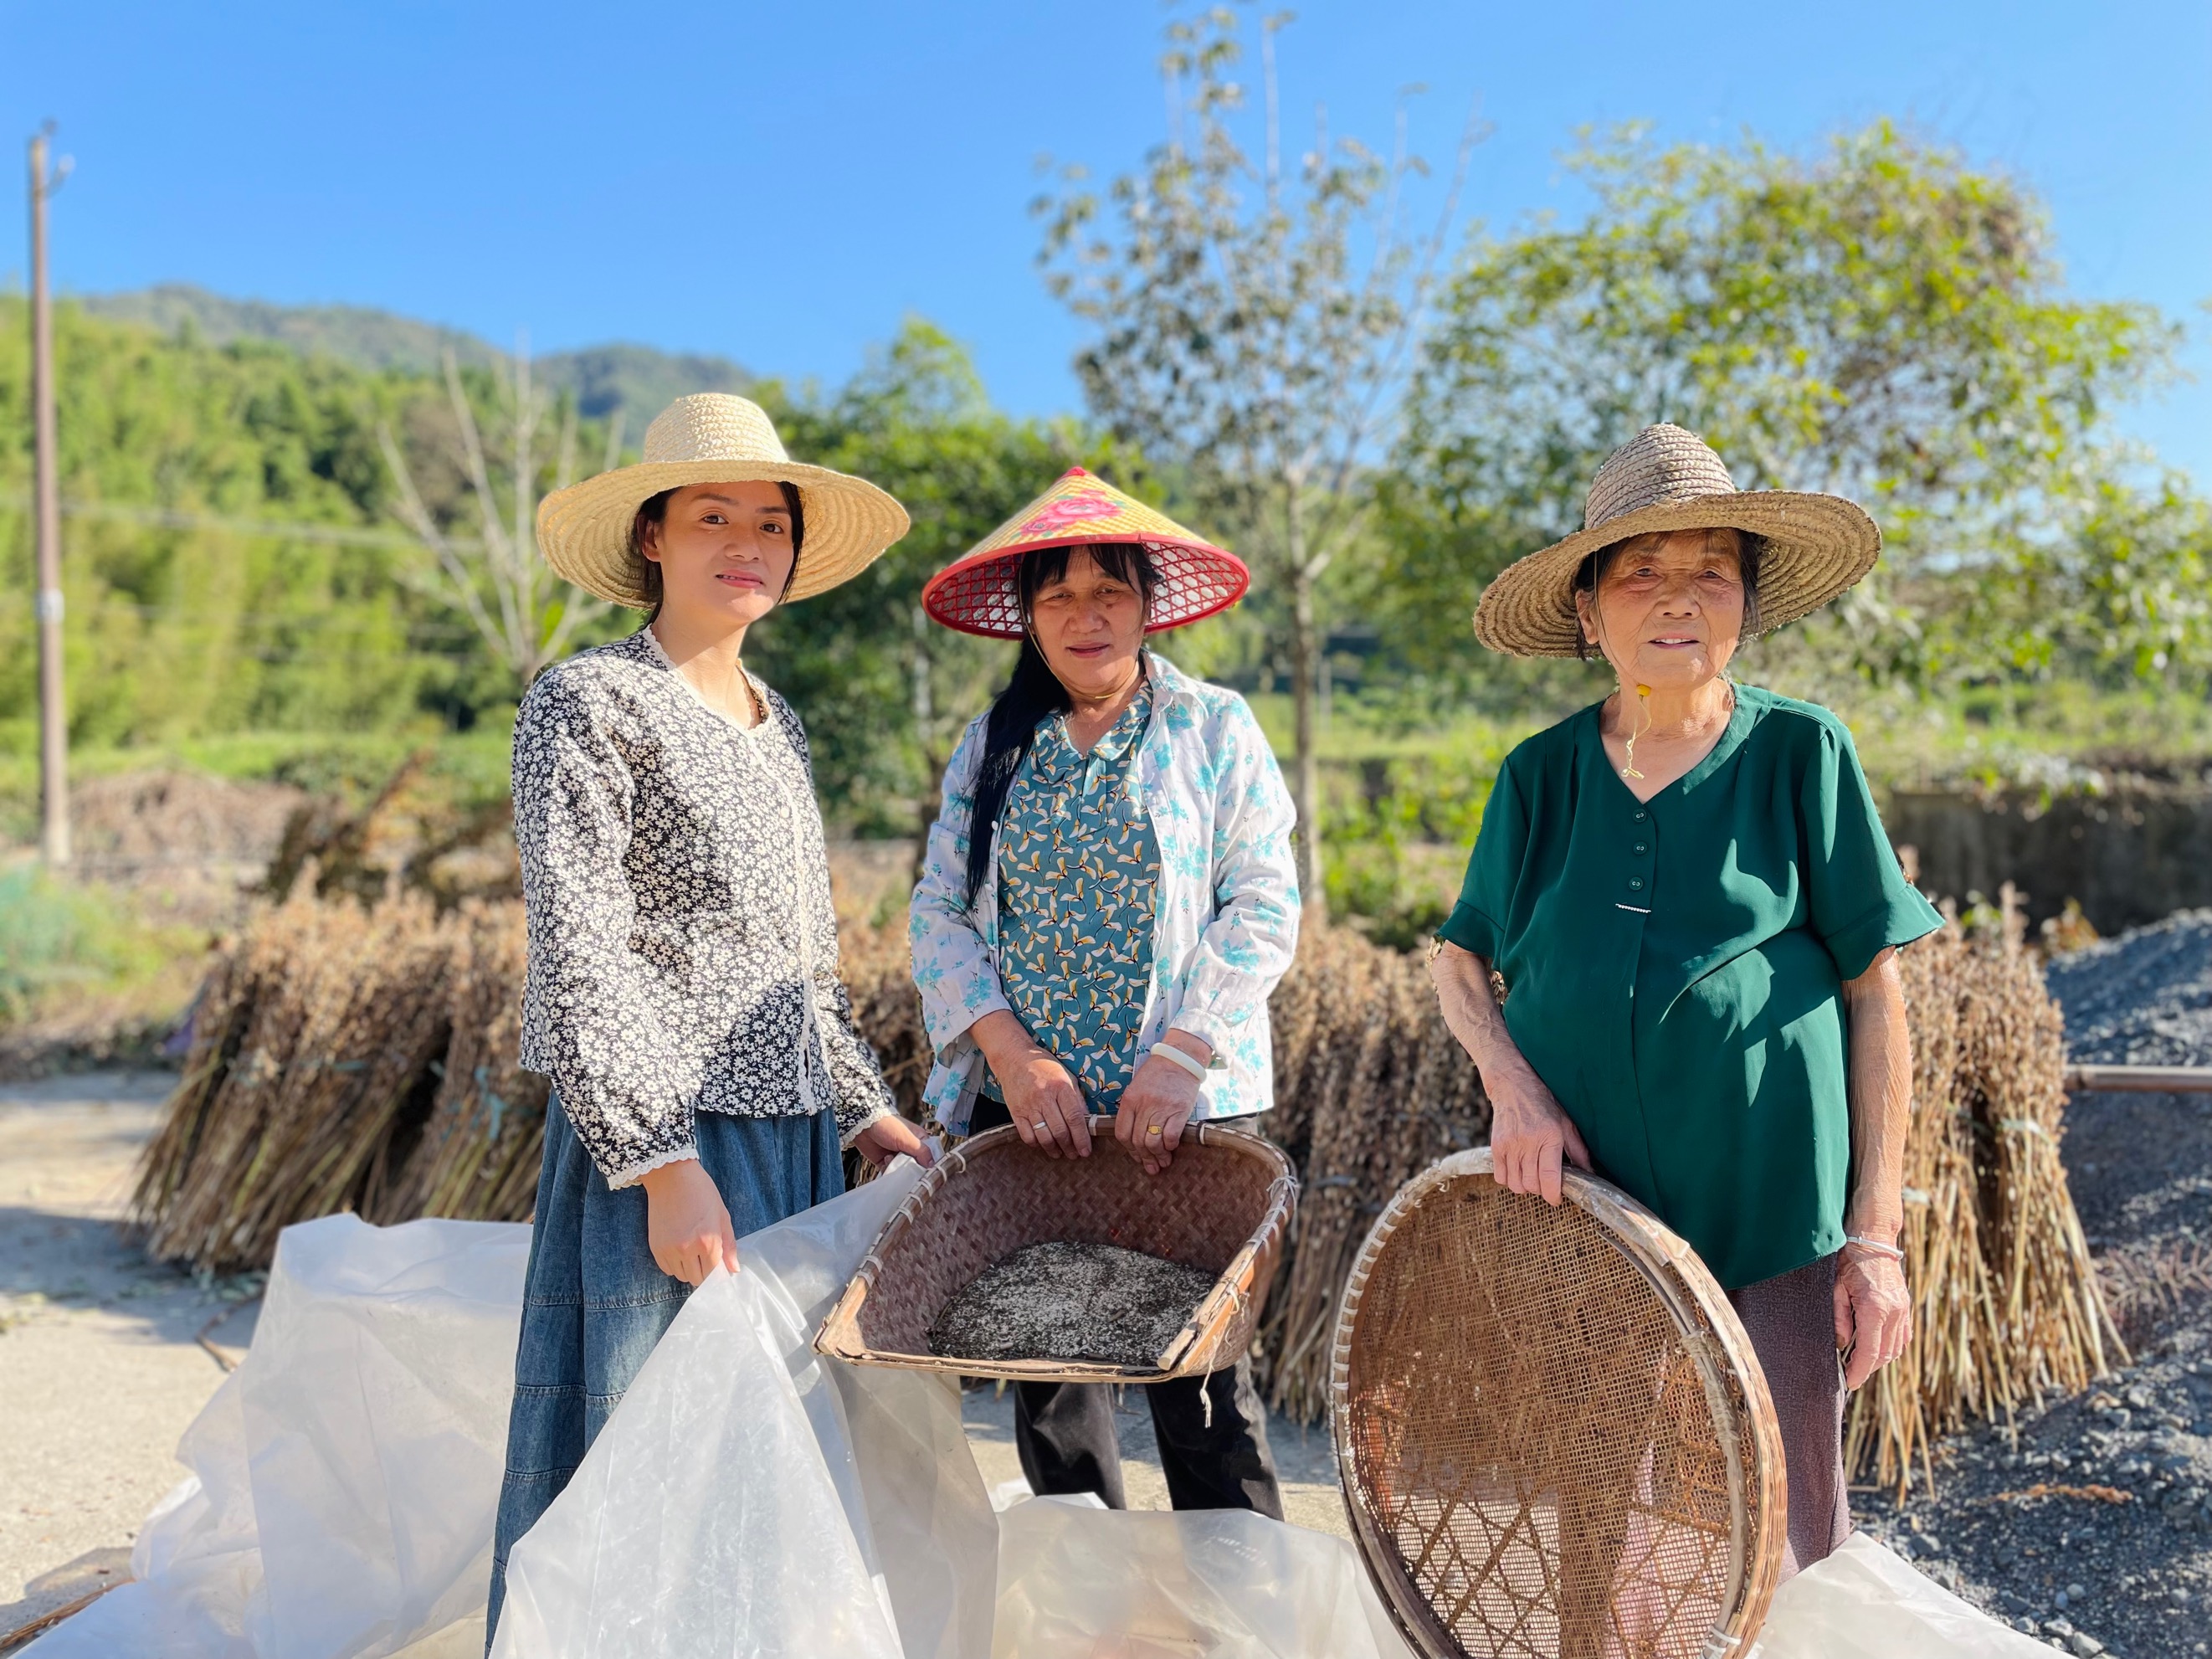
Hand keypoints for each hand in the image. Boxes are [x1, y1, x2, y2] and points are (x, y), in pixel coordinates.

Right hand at [639, 1158, 738, 1285]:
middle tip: (706, 1258)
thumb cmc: (701, 1192)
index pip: (714, 1274)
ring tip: (693, 1253)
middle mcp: (687, 1250)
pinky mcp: (655, 1247)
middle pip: (697, 1279)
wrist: (672, 1177)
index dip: (718, 1273)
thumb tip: (734, 1270)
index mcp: (708, 1242)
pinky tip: (680, 1251)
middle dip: (704, 1273)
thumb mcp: (722, 1216)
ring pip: (681, 1276)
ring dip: (689, 1269)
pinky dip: (674, 1265)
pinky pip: (667, 1269)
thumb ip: (729, 1246)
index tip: (719, 1267)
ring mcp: (669, 1250)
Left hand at [852, 1114, 937, 1168]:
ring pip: (903, 1170)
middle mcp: (909, 1148)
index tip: (925, 1171)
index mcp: (919, 1140)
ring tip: (890, 1158)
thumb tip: (932, 1165)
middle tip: (905, 1165)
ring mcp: (897, 1156)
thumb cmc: (887, 1126)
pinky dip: (888, 1171)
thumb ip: (921, 1152)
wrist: (862, 1125)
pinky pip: (891, 1173)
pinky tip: (885, 1161)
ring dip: (898, 1168)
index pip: (929, 1155)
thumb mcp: (907, 1138)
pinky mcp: (885, 1162)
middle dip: (911, 1168)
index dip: (929, 1164)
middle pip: (917, 1166)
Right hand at [970, 1012, 1090, 1157]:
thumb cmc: (1043, 1066)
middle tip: (1075, 1154)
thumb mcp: (1066, 1076)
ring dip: (1054, 1149)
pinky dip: (1036, 1144)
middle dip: (1070, 1147)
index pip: (1074, 1118)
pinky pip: (1027, 1135)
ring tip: (1060, 1153)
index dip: (1082, 1137)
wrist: (1014, 1058)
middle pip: (1060, 1130)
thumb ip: (1077, 1098)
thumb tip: (1087, 1120)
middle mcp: (1044, 1097)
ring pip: (1044, 1136)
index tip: (1086, 1150)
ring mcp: (1028, 1106)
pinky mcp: (1015, 1112)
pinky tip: (1043, 1145)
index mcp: (1060, 1086)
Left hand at [1117, 1035, 1207, 1175]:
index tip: (1136, 1157)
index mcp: (1130, 1100)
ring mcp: (1162, 1107)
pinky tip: (1172, 1147)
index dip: (1129, 1150)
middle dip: (1144, 1158)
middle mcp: (1144, 1104)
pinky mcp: (1179, 1110)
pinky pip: (1171, 1136)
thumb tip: (1135, 1140)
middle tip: (1152, 1167)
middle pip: (1138, 1140)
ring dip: (1158, 1156)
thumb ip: (1133, 1111)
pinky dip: (1170, 1146)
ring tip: (1163, 1162)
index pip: (1122, 1133)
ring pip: (1153, 1141)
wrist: (1180, 1058)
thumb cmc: (1157, 1075)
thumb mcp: (1137, 1088)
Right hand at [1485, 1059, 1590, 1205]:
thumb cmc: (1543, 1105)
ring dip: (1525, 1186)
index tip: (1556, 1198)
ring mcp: (1509, 1145)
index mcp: (1549, 1136)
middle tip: (1546, 1182)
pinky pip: (1501, 1177)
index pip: (1550, 1177)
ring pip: (1516, 1184)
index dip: (1553, 1195)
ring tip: (1531, 1175)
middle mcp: (1528, 1142)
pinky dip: (1509, 1180)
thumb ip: (1578, 1151)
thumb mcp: (1566, 1124)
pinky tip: (1517, 1170)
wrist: (1513, 1087)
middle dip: (1541, 1189)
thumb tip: (1590, 1174)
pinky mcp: (1496, 1147)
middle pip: (1532, 1184)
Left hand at [1835, 1242, 1911, 1389]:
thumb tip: (1841, 1344)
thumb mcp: (1836, 1288)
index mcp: (1875, 1308)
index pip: (1869, 1351)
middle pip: (1884, 1354)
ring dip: (1879, 1359)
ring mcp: (1903, 1310)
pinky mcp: (1906, 1307)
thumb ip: (1838, 1318)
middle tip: (1850, 1374)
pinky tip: (1876, 1348)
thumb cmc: (1849, 1261)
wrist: (1873, 1239)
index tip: (1850, 1383)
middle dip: (1867, 1368)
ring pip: (1895, 1348)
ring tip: (1860, 1362)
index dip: (1860, 1371)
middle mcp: (1894, 1312)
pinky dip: (1891, 1347)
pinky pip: (1902, 1337)